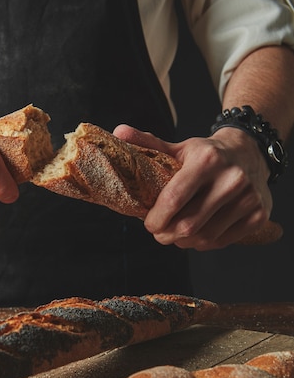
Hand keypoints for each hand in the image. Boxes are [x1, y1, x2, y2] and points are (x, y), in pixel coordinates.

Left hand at [113, 124, 272, 249]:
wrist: (251, 153)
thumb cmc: (208, 155)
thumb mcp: (180, 147)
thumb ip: (149, 143)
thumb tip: (118, 133)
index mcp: (207, 160)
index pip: (174, 199)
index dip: (156, 219)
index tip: (148, 224)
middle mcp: (231, 179)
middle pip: (188, 225)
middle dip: (166, 235)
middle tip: (160, 234)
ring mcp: (248, 198)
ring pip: (205, 237)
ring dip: (184, 242)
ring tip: (177, 235)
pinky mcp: (258, 215)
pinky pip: (223, 241)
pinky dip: (205, 244)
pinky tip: (198, 235)